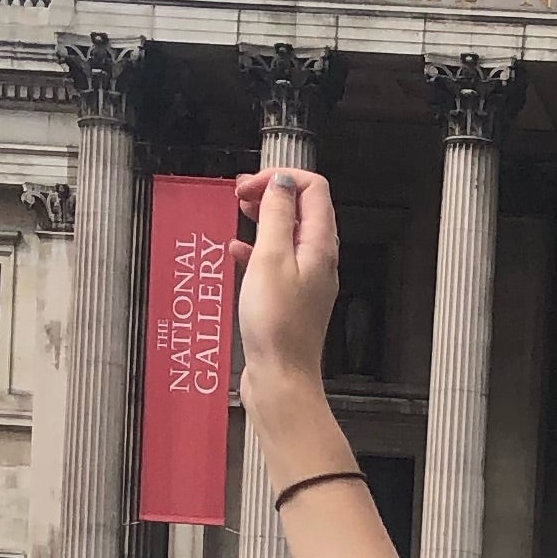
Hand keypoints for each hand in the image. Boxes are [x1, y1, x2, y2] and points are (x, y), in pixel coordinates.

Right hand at [234, 170, 342, 448]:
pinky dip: (256, 250)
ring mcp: (305, 282)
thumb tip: (281, 183)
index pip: (313, 190)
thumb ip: (276, 216)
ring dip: (263, 219)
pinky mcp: (289, 301)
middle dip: (272, 194)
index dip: (282, 178)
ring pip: (287, 236)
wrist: (281, 379)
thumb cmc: (277, 326)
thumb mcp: (271, 258)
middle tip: (240, 194)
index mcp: (320, 246)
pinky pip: (275, 263)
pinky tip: (236, 254)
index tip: (250, 186)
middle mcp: (318, 262)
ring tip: (238, 213)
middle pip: (302, 210)